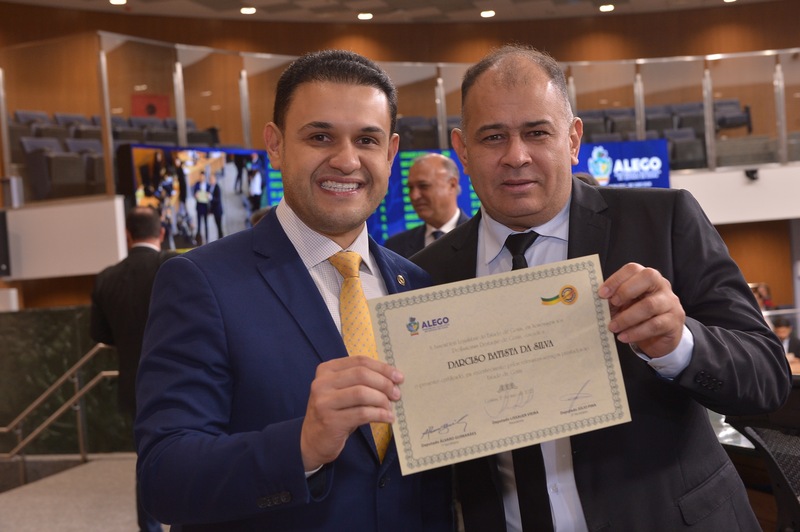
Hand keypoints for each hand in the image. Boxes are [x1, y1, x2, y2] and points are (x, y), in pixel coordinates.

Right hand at [300, 356, 402, 470]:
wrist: (312, 441)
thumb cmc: (334, 413)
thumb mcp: (342, 392)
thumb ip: (360, 381)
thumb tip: (392, 378)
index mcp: (326, 370)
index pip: (359, 361)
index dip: (382, 367)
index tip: (398, 376)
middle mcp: (322, 383)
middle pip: (361, 374)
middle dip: (384, 383)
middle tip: (397, 394)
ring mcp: (324, 402)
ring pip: (362, 393)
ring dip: (382, 400)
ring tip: (390, 408)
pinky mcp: (330, 421)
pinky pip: (362, 413)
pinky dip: (379, 415)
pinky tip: (387, 418)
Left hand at [598, 263, 685, 357]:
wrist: (660, 338)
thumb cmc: (639, 316)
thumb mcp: (625, 305)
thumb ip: (615, 300)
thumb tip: (596, 301)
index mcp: (646, 278)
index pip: (633, 269)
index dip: (616, 279)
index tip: (602, 293)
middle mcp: (661, 286)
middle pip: (648, 277)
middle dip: (626, 290)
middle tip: (612, 304)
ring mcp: (670, 303)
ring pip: (649, 305)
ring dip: (627, 317)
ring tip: (613, 327)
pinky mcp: (673, 322)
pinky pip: (654, 325)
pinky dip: (636, 332)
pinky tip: (624, 336)